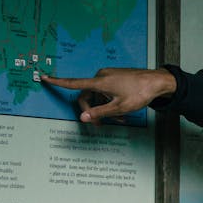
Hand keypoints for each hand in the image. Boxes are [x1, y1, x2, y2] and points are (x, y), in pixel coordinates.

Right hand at [41, 67, 176, 123]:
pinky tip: (122, 111)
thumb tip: (82, 118)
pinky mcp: (115, 78)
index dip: (58, 82)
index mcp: (99, 82)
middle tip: (101, 125)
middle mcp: (101, 76)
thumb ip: (99, 113)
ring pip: (98, 96)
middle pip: (87, 96)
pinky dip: (110, 102)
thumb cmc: (140, 93)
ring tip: (120, 119)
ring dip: (104, 108)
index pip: (74, 83)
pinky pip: (106, 91)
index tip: (44, 77)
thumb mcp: (119, 107)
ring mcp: (109, 76)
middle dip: (92, 111)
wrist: (158, 82)